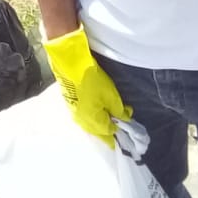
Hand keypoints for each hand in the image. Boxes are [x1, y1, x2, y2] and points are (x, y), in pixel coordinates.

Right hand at [43, 26, 131, 147]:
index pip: (110, 133)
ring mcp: (74, 114)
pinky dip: (93, 116)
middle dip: (110, 129)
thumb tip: (125, 119)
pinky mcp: (70, 105)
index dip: (120, 128)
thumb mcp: (112, 96)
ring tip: (109, 114)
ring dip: (100, 123)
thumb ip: (120, 111)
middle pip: (99, 132)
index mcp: (94, 123)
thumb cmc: (93, 81)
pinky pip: (84, 117)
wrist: (70, 65)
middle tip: (120, 121)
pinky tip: (97, 109)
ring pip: (91, 125)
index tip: (127, 121)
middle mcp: (82, 123)